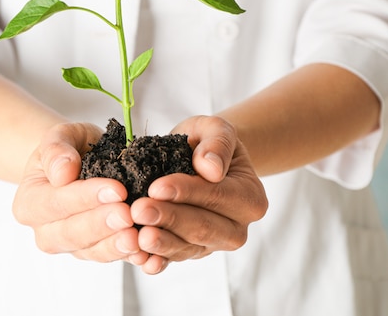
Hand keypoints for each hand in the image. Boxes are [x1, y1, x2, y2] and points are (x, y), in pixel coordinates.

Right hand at [12, 122, 149, 264]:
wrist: (83, 162)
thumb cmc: (70, 148)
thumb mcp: (61, 136)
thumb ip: (56, 150)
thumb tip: (62, 172)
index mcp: (29, 203)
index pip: (55, 204)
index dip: (85, 198)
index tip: (116, 190)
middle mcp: (46, 231)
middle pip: (72, 233)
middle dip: (102, 224)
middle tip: (128, 215)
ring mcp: (72, 246)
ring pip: (92, 251)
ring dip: (116, 245)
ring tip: (138, 237)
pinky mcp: (96, 252)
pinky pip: (112, 257)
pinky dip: (131, 256)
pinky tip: (147, 253)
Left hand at [130, 116, 267, 273]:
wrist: (199, 160)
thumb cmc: (207, 142)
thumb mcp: (215, 128)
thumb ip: (217, 143)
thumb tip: (211, 169)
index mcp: (250, 198)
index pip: (217, 196)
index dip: (187, 192)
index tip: (157, 187)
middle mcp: (236, 228)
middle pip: (202, 228)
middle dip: (169, 219)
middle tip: (139, 210)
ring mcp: (213, 245)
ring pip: (186, 248)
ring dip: (160, 243)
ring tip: (136, 235)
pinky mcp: (191, 252)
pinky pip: (173, 258)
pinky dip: (155, 259)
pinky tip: (138, 256)